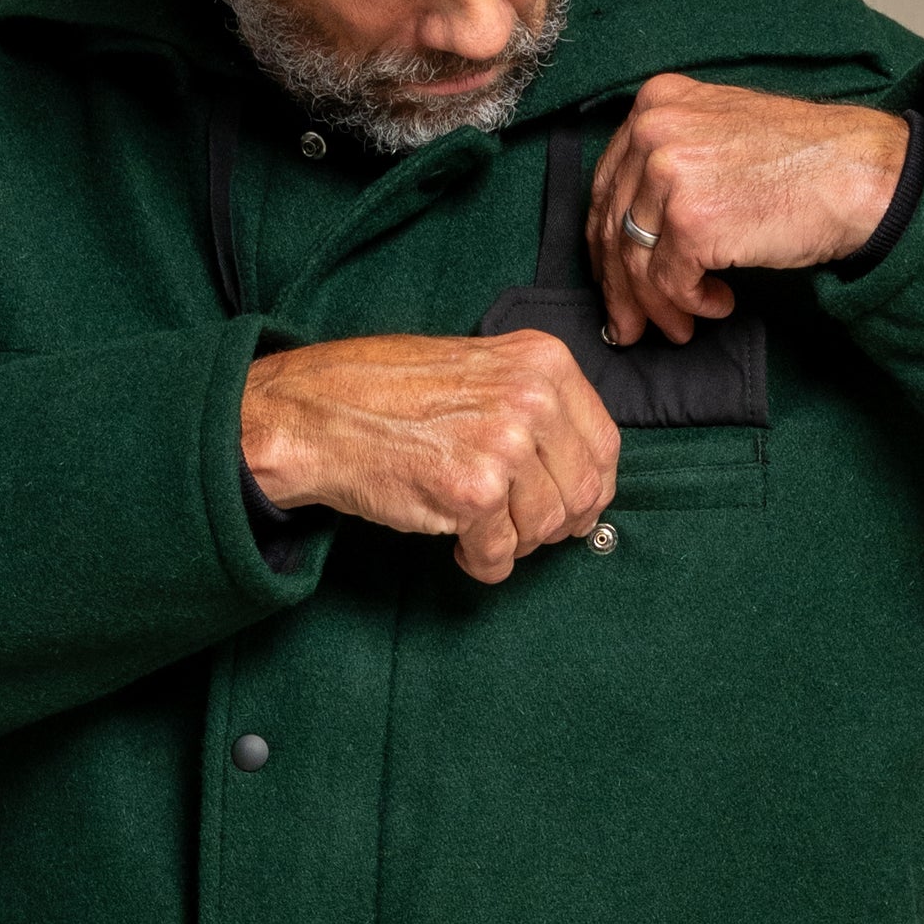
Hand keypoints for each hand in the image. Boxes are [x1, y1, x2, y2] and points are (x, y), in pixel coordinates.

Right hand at [239, 332, 619, 584]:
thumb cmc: (389, 394)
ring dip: (515, 544)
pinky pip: (502, 554)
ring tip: (479, 530)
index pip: (604, 445)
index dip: (589, 488)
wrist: (318, 413)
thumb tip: (581, 469)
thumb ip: (536, 408)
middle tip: (519, 529)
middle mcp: (532, 398)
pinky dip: (483, 562)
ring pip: (545, 528)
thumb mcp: (482, 371)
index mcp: (543, 362)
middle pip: (582, 492)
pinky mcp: (474, 493)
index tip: (570, 507)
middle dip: (553, 524)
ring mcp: (505, 444)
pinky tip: (460, 545)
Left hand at [587, 73, 910, 343]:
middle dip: (620, 286)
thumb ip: (671, 160)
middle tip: (627, 325)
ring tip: (679, 327)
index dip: (604, 242)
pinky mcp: (691, 220)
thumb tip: (633, 227)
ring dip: (655, 306)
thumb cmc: (804, 160)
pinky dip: (691, 304)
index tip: (613, 279)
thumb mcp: (720, 131)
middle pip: (611, 225)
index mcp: (656, 102)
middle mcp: (653, 130)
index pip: (608, 185)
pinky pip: (670, 282)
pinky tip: (718, 305)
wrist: (859, 172)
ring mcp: (669, 173)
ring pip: (636, 261)